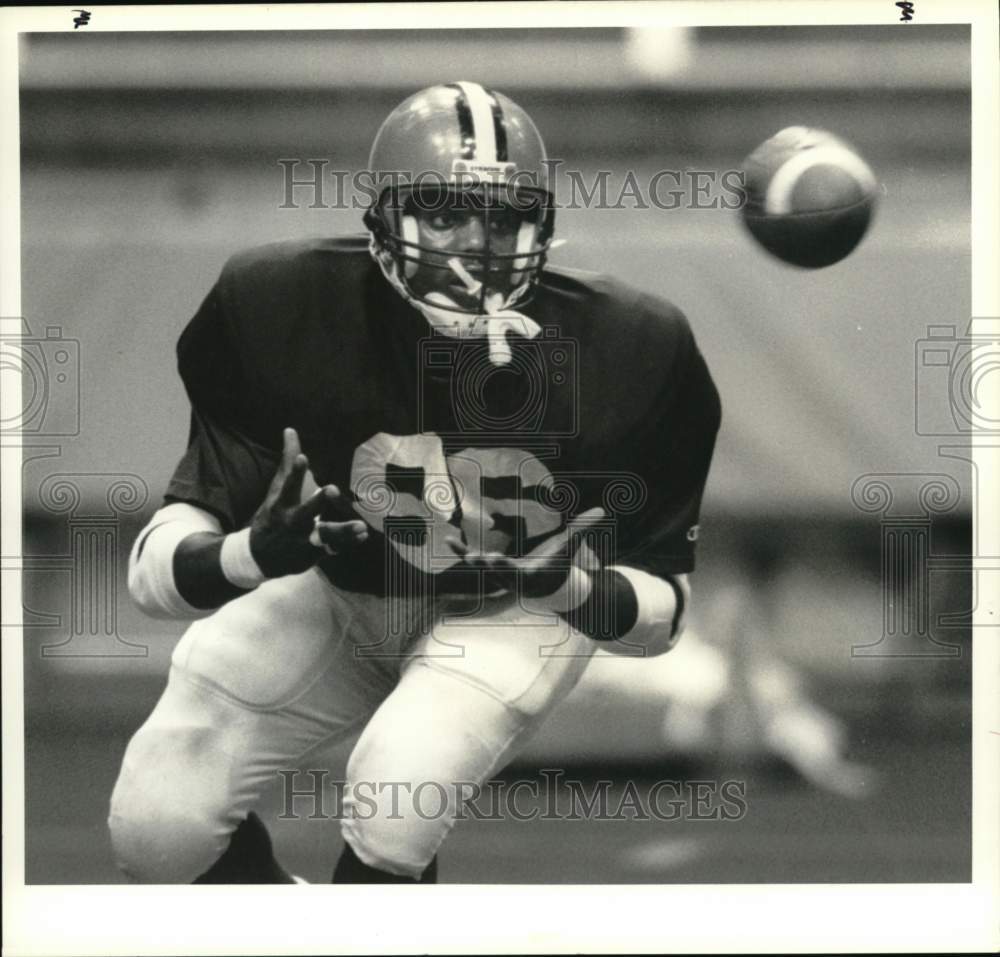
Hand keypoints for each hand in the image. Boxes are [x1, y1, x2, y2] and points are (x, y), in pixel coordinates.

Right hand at [249, 427, 367, 577]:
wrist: (259, 556)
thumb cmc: (273, 514)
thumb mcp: (277, 490)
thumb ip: (288, 461)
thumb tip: (290, 430)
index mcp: (282, 504)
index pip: (288, 485)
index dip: (294, 471)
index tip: (302, 457)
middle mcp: (292, 521)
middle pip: (305, 511)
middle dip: (318, 502)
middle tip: (331, 488)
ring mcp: (303, 538)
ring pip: (324, 535)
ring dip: (343, 531)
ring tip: (361, 527)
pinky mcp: (314, 552)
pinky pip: (333, 547)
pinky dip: (348, 542)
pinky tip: (363, 536)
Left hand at [445, 507, 604, 600]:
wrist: (548, 585)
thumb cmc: (559, 562)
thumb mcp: (571, 546)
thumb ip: (584, 528)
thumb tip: (602, 510)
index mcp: (529, 574)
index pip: (516, 571)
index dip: (506, 567)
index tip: (495, 560)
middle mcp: (511, 579)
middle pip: (495, 573)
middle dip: (485, 565)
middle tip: (476, 558)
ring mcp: (499, 576)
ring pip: (479, 569)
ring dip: (466, 556)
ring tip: (451, 543)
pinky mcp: (492, 570)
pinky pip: (473, 562)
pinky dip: (461, 552)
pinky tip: (448, 540)